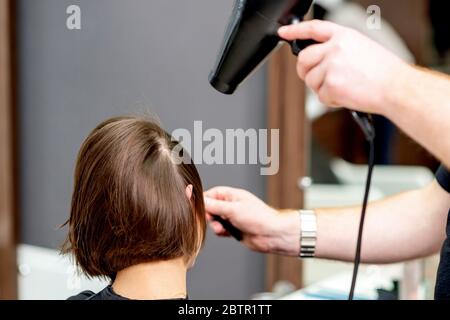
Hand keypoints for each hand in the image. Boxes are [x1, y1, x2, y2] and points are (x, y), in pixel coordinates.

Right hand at [204, 187, 299, 255]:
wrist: (272, 235)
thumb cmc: (258, 218)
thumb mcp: (232, 209)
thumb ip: (213, 205)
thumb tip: (198, 199)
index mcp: (232, 195)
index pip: (211, 194)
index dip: (204, 201)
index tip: (197, 207)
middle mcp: (232, 205)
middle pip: (211, 208)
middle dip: (209, 215)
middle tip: (212, 219)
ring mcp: (233, 217)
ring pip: (214, 220)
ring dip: (215, 225)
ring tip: (223, 228)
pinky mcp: (234, 229)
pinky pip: (220, 229)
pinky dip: (221, 232)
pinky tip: (227, 233)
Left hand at [278, 20, 410, 114]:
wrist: (396, 88)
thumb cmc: (384, 71)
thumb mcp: (362, 47)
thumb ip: (338, 49)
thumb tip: (319, 59)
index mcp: (344, 36)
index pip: (313, 28)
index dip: (295, 30)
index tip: (284, 32)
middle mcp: (335, 48)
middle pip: (304, 59)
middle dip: (305, 71)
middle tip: (316, 78)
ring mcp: (332, 66)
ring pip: (311, 80)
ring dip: (322, 88)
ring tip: (344, 87)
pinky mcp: (331, 85)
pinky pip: (320, 96)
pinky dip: (331, 100)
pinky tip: (347, 96)